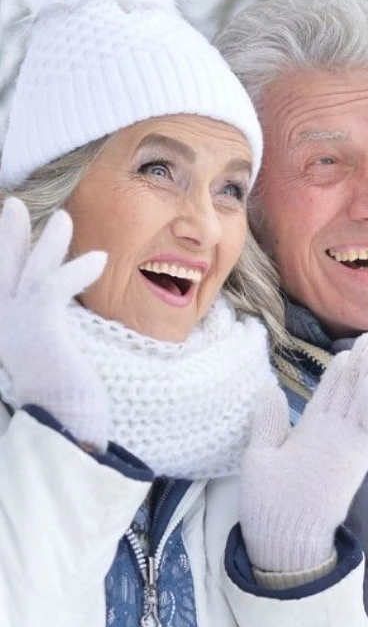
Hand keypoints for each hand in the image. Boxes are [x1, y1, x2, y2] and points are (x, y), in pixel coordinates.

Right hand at [0, 198, 107, 448]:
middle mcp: (1, 322)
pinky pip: (55, 288)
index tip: (8, 224)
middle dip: (7, 235)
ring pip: (30, 272)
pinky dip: (76, 270)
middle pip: (1, 268)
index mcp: (2, 325)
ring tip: (67, 218)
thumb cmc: (62, 391)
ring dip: (47, 243)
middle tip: (13, 203)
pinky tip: (98, 259)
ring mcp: (16, 325)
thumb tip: (53, 304)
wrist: (63, 422)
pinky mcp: (40, 329)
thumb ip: (44, 325)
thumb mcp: (48, 350)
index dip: (1, 253)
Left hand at [238, 332, 367, 573]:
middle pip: (353, 392)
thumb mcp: (261, 454)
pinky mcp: (357, 460)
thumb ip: (269, 422)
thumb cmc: (268, 503)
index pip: (330, 396)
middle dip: (362, 364)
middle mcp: (334, 435)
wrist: (278, 537)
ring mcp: (348, 446)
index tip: (344, 350)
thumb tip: (269, 388)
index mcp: (312, 433)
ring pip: (366, 403)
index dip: (338, 374)